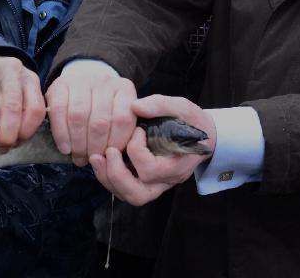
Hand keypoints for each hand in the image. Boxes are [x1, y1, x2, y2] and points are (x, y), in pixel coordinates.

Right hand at [0, 54, 44, 150]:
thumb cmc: (2, 85)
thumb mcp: (20, 93)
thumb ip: (24, 111)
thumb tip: (19, 145)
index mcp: (30, 79)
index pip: (35, 109)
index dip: (27, 131)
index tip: (17, 145)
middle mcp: (14, 70)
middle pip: (13, 107)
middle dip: (7, 133)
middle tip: (1, 148)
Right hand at [45, 63, 136, 166]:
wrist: (83, 86)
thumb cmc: (105, 108)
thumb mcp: (121, 114)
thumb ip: (125, 131)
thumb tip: (118, 155)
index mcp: (124, 89)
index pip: (123, 119)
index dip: (116, 143)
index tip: (110, 156)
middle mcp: (105, 81)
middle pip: (100, 121)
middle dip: (95, 147)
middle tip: (92, 160)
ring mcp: (82, 80)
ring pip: (79, 116)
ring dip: (78, 143)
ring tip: (79, 157)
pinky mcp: (60, 84)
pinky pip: (59, 110)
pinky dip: (61, 133)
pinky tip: (65, 148)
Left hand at [89, 95, 214, 205]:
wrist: (202, 135)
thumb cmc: (191, 121)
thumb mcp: (181, 107)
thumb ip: (160, 105)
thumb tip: (135, 106)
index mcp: (178, 165)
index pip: (151, 169)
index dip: (137, 150)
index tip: (137, 130)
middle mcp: (167, 180)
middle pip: (138, 194)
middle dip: (117, 175)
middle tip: (107, 152)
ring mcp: (156, 184)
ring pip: (129, 195)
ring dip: (109, 179)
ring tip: (97, 157)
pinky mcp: (146, 182)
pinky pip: (125, 189)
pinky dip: (110, 177)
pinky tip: (103, 159)